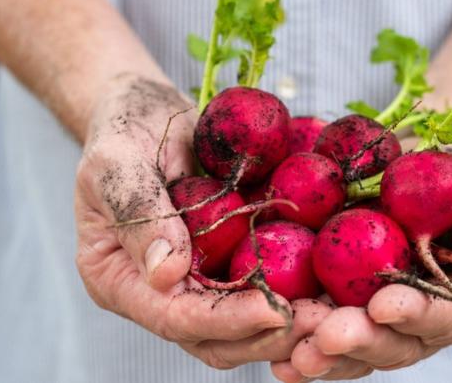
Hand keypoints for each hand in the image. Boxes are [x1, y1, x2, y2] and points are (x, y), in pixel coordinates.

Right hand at [74, 76, 321, 367]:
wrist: (147, 112)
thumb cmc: (123, 129)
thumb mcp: (119, 160)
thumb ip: (139, 212)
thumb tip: (168, 274)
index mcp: (118, 279)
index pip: (173, 317)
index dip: (225, 319)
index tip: (273, 310)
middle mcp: (156, 294)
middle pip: (213, 340)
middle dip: (266, 335)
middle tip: (319, 322)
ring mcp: (194, 284)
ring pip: (243, 329)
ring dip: (289, 324)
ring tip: (334, 312)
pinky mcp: (225, 266)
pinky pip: (261, 292)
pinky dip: (296, 295)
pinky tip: (331, 287)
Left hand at [271, 139, 451, 380]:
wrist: (411, 155)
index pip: (449, 317)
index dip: (419, 315)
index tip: (384, 303)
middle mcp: (421, 316)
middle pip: (397, 345)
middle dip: (362, 342)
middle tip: (328, 335)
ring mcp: (377, 316)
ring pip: (356, 351)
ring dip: (326, 357)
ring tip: (296, 354)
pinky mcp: (340, 305)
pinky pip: (321, 335)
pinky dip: (300, 347)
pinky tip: (277, 359)